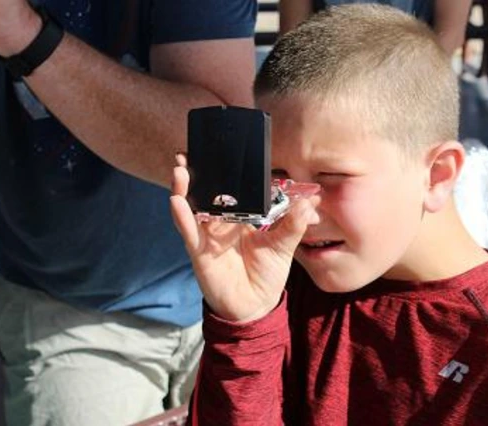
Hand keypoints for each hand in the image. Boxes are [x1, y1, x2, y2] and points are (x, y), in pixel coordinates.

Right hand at [170, 158, 319, 321]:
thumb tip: (310, 200)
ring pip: (191, 208)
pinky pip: (189, 232)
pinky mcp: (200, 252)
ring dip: (184, 188)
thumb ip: (293, 223)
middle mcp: (219, 223)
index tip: (218, 150)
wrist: (256, 304)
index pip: (227, 190)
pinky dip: (182, 217)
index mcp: (238, 218)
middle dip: (194, 174)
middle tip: (188, 152)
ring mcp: (207, 236)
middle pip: (203, 194)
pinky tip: (177, 201)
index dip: (221, 172)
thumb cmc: (267, 273)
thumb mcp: (283, 245)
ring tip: (180, 170)